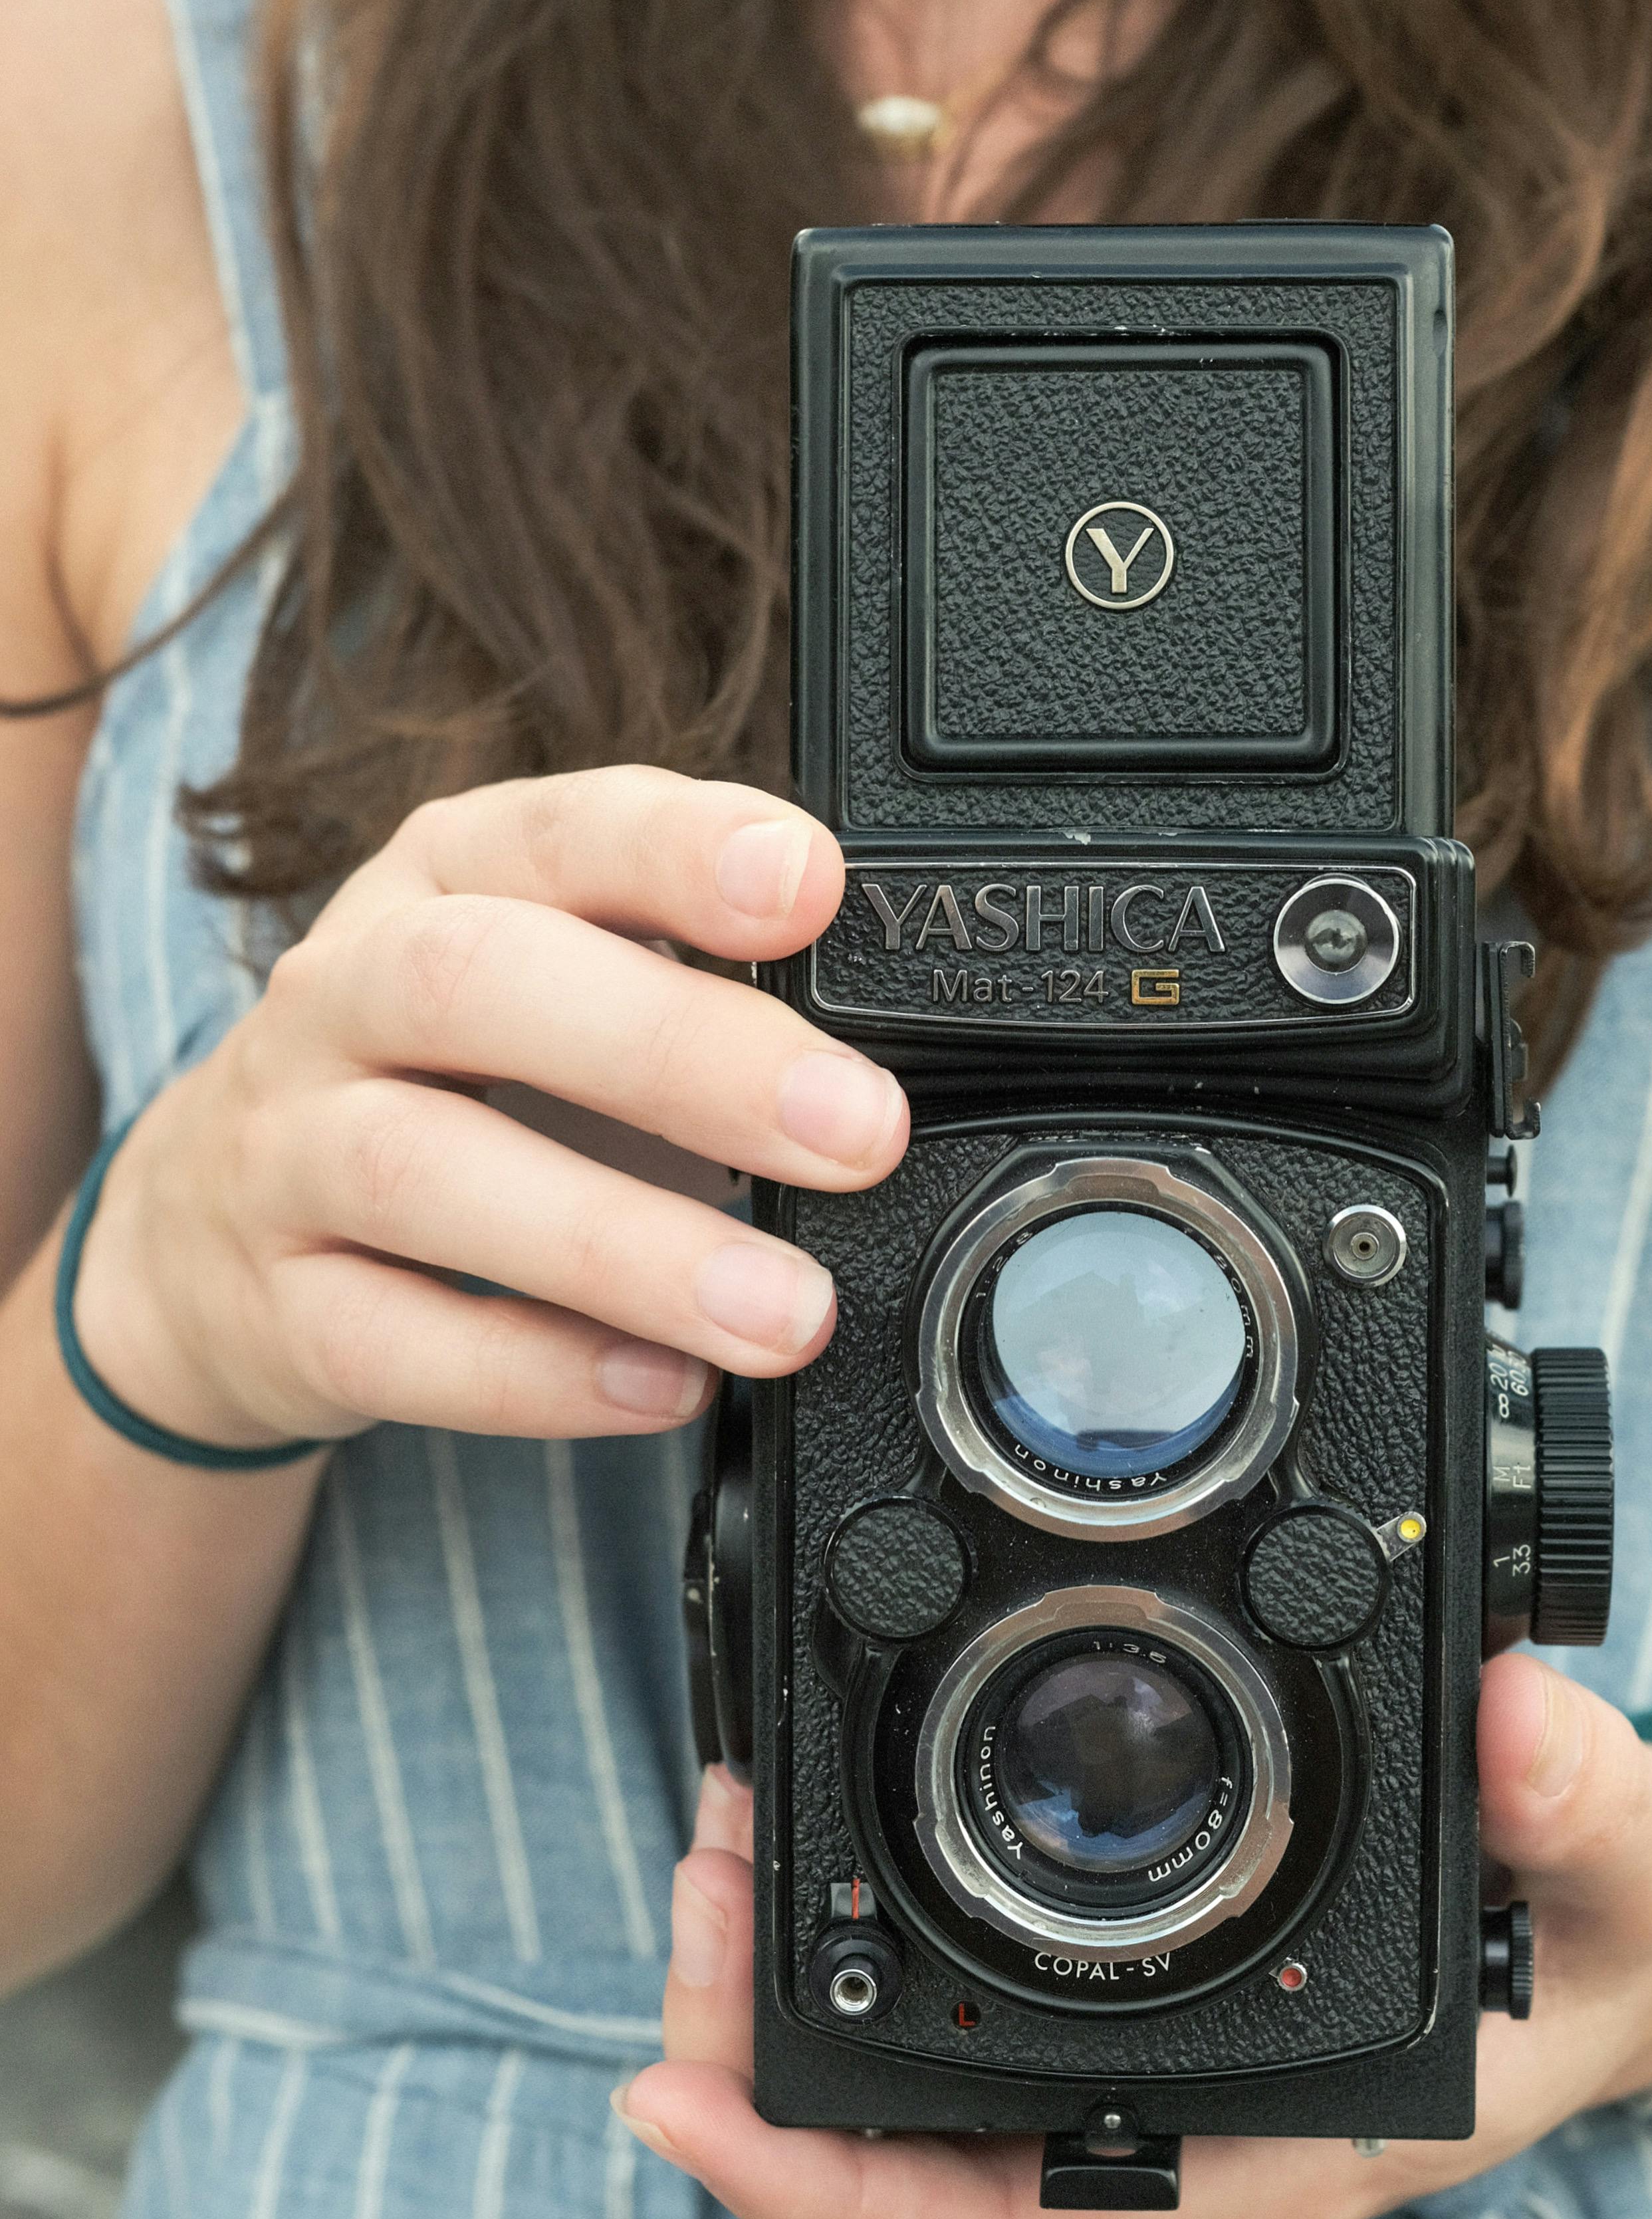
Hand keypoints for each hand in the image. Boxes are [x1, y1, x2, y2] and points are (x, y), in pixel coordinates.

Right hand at [68, 768, 908, 1445]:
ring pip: (419, 1173)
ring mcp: (284, 1151)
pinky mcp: (270, 1306)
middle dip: (681, 1052)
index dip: (678, 850)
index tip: (812, 885)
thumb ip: (692, 982)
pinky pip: (390, 1341)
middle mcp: (342, 993)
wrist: (209, 1227)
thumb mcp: (553, 983)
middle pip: (474, 984)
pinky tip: (661, 1388)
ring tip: (784, 1311)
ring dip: (624, 1247)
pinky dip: (535, 1374)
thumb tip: (875, 1051)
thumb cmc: (440, 1081)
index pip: (551, 830)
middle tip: (858, 1131)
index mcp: (440, 881)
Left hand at [613, 1653, 1651, 2218]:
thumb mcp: (1636, 1860)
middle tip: (692, 1885)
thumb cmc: (1641, 1936)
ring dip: (815, 1979)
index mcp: (1280, 2149)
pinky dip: (893, 1941)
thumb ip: (1583, 1799)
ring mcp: (1178, 2069)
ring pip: (938, 2083)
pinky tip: (834, 1850)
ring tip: (726, 1844)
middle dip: (773, 2046)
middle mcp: (1201, 2128)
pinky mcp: (1178, 1994)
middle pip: (924, 2161)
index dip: (822, 2187)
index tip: (679, 2099)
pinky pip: (991, 2008)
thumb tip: (1509, 1715)